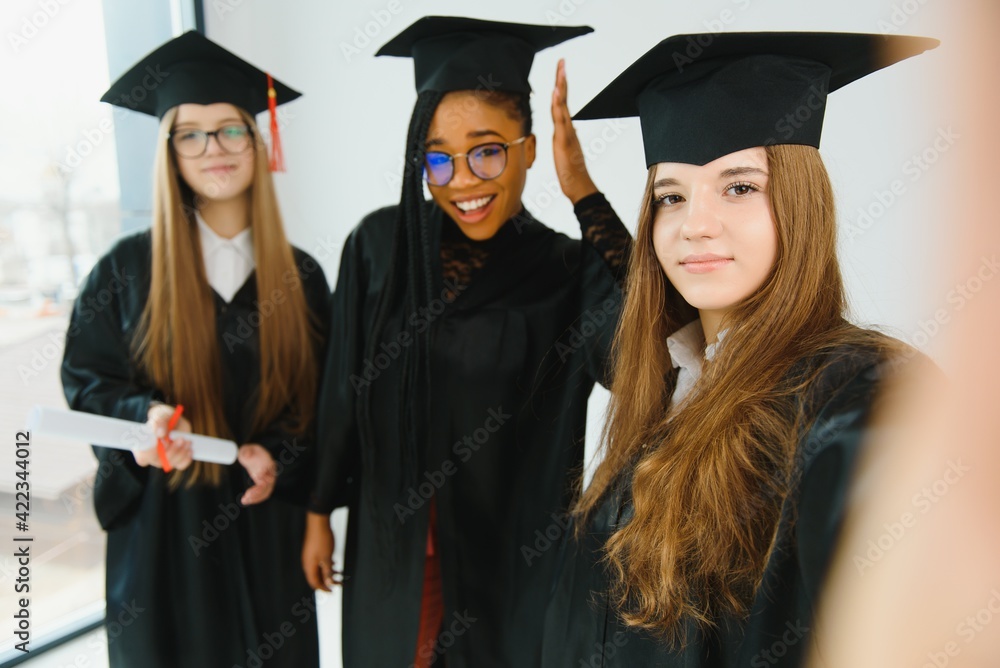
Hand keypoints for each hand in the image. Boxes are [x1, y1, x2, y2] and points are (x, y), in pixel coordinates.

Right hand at [136, 404, 193, 469]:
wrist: (170, 420)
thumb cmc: (162, 418)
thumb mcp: (160, 415)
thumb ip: (159, 422)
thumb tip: (161, 434)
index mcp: (141, 446)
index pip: (142, 457)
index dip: (151, 452)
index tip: (161, 441)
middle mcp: (150, 457)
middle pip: (160, 461)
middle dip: (172, 450)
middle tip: (181, 439)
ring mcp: (162, 460)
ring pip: (171, 463)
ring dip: (181, 452)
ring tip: (187, 440)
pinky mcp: (174, 461)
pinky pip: (180, 465)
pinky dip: (186, 458)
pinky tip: (189, 449)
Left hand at [237, 444, 276, 504]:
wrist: (251, 455)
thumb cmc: (249, 451)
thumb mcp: (246, 448)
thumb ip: (246, 451)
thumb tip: (247, 456)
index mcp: (268, 461)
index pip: (270, 469)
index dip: (265, 474)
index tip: (256, 477)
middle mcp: (270, 471)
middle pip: (269, 483)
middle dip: (259, 491)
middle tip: (247, 495)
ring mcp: (267, 479)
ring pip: (266, 491)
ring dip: (256, 497)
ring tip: (244, 500)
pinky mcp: (262, 484)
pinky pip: (262, 494)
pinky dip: (255, 499)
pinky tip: (245, 500)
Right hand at [302, 512, 339, 591]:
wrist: (318, 522)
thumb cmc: (321, 538)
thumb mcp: (327, 558)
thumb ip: (327, 571)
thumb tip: (328, 583)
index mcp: (309, 566)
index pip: (314, 582)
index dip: (323, 588)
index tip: (332, 591)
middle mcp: (307, 562)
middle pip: (316, 576)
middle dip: (327, 581)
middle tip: (337, 583)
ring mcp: (310, 555)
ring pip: (319, 568)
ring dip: (328, 572)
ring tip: (339, 573)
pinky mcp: (313, 550)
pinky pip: (319, 561)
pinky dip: (327, 565)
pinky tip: (333, 563)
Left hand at [552, 58, 597, 204]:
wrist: (580, 187)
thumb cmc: (572, 172)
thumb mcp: (566, 151)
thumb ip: (568, 137)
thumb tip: (572, 128)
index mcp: (566, 129)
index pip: (561, 104)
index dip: (560, 87)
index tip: (560, 70)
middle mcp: (567, 128)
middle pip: (563, 99)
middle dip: (561, 79)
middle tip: (561, 61)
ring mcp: (566, 134)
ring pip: (562, 107)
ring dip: (560, 87)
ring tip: (561, 70)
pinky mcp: (564, 142)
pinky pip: (561, 121)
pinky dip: (558, 106)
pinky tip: (556, 93)